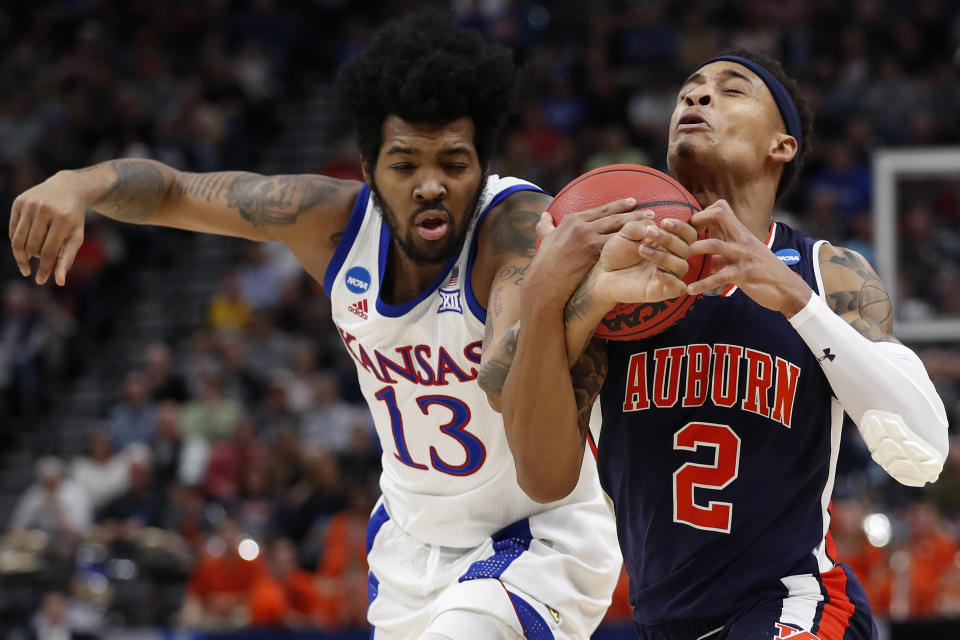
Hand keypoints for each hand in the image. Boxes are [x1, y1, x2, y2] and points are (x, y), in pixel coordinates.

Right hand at [9, 172, 88, 285]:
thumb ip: (67, 259)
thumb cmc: (74, 218)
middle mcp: (45, 209)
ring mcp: (30, 204)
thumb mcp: (76, 236)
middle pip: (32, 247)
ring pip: (19, 239)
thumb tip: (59, 282)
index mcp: (63, 218)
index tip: (40, 280)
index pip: (50, 251)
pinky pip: (13, 229)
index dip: (44, 268)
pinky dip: (18, 241)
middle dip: (36, 257)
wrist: (68, 187)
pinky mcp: (19, 201)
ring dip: (24, 253)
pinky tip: (26, 243)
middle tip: (43, 257)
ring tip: (30, 257)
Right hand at [524, 198, 650, 307]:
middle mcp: (581, 225)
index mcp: (572, 219)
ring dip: (637, 225)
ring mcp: (587, 237)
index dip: (619, 206)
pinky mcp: (592, 251)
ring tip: (653, 225)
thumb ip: (546, 226)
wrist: (544, 283)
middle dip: (634, 213)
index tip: (633, 203)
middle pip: (613, 216)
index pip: (601, 210)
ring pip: (618, 228)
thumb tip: (544, 216)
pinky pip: (617, 244)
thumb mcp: (544, 240)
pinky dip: (632, 242)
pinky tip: (645, 243)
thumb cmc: (544, 265)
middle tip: (651, 213)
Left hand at [590, 216, 695, 306]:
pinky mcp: (662, 292)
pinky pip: (678, 287)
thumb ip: (640, 226)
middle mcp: (672, 259)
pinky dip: (670, 279)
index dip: (681, 227)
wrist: (604, 273)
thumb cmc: (617, 252)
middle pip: (686, 249)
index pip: (688, 235)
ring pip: (682, 266)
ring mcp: (668, 275)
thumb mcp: (626, 233)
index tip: (664, 222)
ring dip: (664, 256)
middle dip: (669, 239)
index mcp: (668, 244)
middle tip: (649, 234)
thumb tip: (654, 225)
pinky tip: (655, 272)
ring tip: (642, 250)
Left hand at [686, 199, 810, 314]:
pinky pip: (720, 277)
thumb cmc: (764, 272)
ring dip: (692, 250)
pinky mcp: (746, 274)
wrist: (789, 289)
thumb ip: (726, 253)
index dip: (701, 213)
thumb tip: (707, 255)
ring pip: (714, 245)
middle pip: (719, 215)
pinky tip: (689, 290)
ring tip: (676, 259)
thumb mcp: (745, 256)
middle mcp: (742, 239)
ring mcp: (744, 255)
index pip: (721, 208)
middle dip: (692, 220)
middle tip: (671, 233)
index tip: (688, 227)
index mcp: (741, 233)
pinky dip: (703, 284)